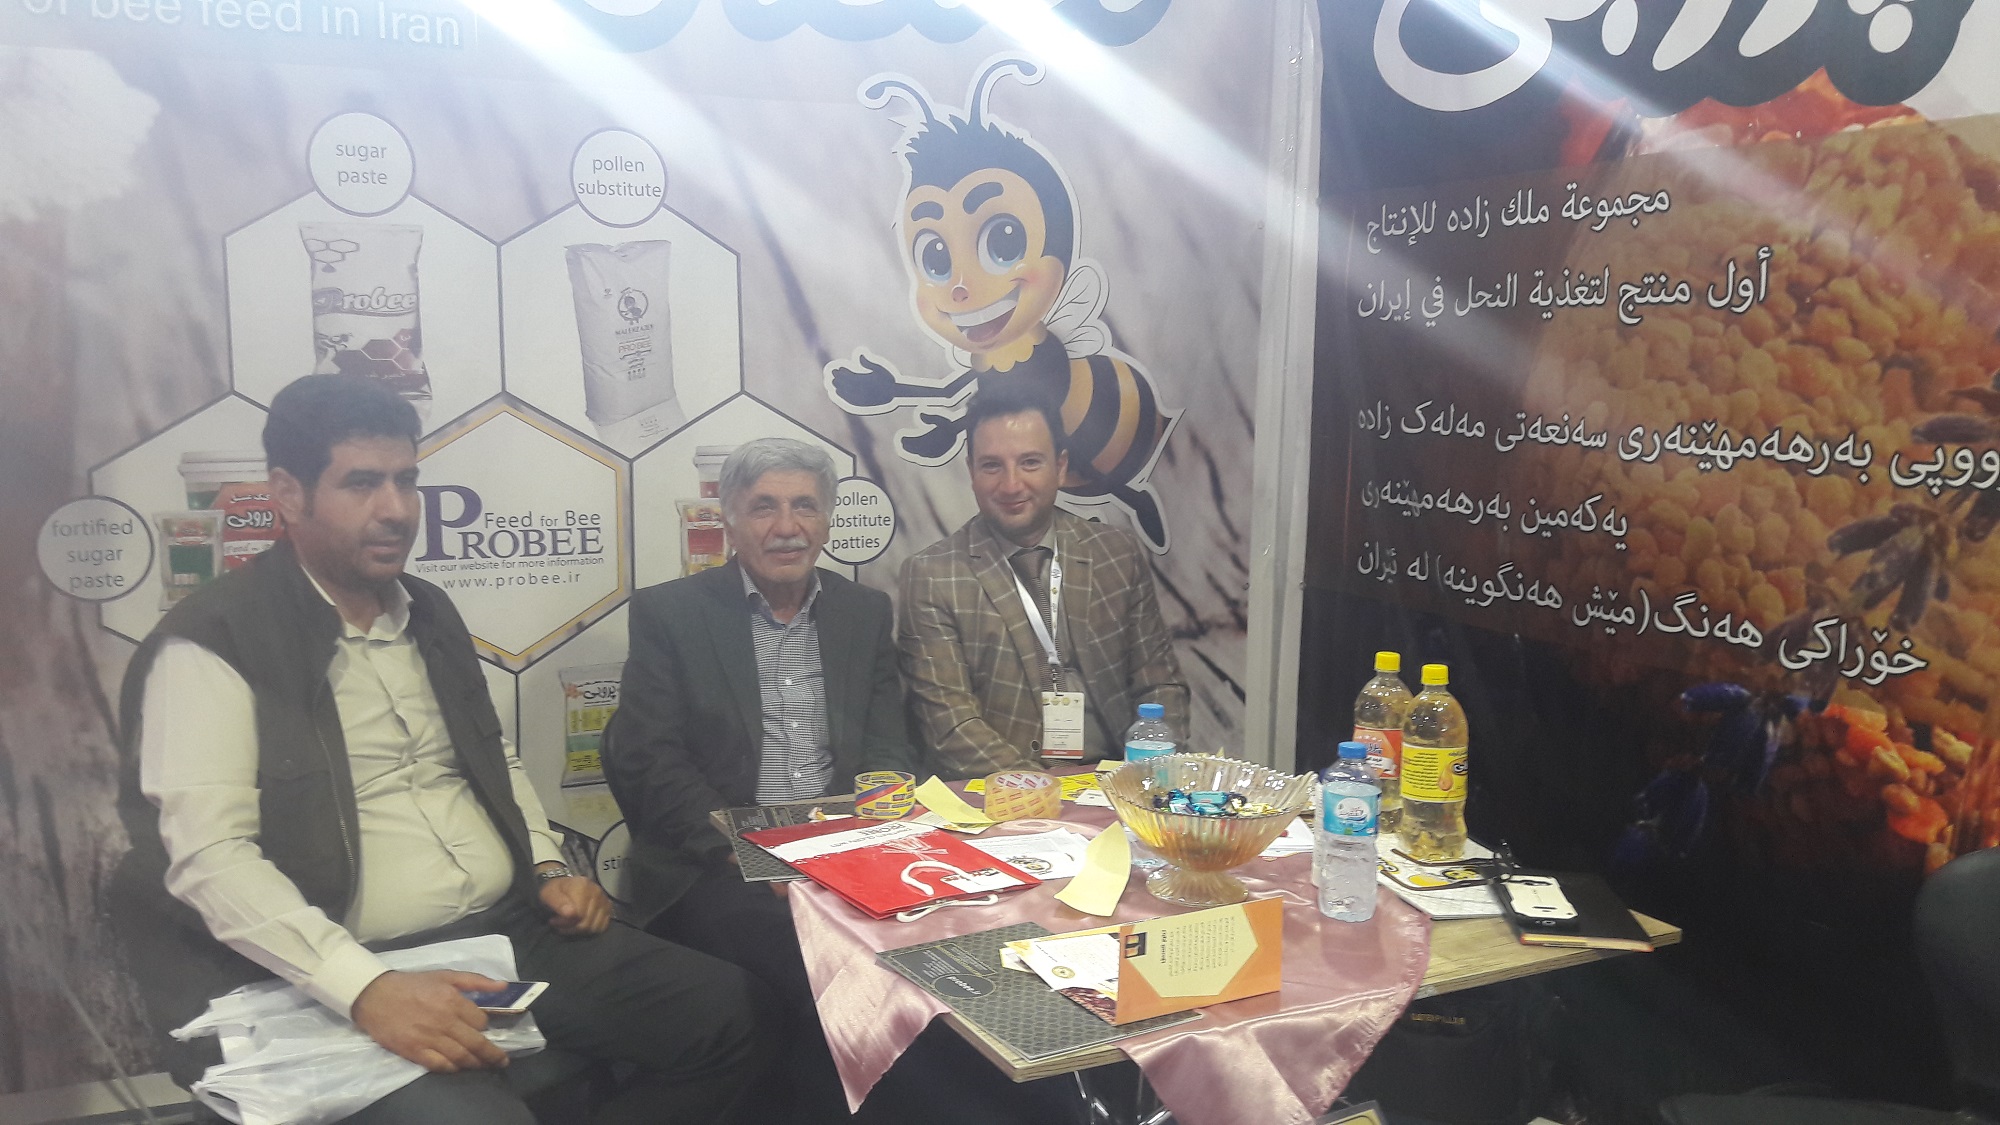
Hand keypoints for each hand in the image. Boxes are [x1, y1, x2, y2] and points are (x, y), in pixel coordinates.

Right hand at [351, 970, 508, 1072]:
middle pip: (476, 1043)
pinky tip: (458, 1067)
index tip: (485, 1029)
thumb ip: (476, 980)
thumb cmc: (413, 985)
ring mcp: (429, 1039)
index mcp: (453, 1001)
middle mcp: (444, 1022)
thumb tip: (504, 986)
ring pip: (460, 1056)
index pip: (480, 1021)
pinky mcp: (414, 1051)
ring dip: (476, 1063)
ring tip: (484, 1065)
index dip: (485, 1026)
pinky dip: (452, 1068)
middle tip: (501, 1061)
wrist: (375, 996)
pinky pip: (439, 1065)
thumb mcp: (446, 976)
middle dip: (492, 1054)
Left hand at [539, 874, 611, 934]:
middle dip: (570, 928)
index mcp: (583, 886)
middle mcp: (597, 892)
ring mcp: (604, 901)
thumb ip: (558, 902)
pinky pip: (601, 927)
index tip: (553, 920)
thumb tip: (571, 913)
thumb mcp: (548, 894)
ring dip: (580, 931)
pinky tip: (579, 924)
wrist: (564, 886)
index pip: (579, 915)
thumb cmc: (555, 891)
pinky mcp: (608, 908)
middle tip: (559, 924)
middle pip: (587, 923)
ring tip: (568, 925)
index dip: (565, 922)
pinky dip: (590, 930)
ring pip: (594, 927)